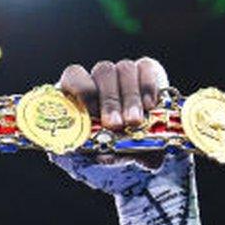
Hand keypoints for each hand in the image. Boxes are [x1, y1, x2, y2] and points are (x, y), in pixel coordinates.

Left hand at [55, 57, 171, 172]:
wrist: (139, 143)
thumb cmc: (113, 145)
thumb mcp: (106, 150)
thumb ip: (103, 151)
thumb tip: (103, 155)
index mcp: (80, 93)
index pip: (75, 75)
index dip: (83, 89)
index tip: (92, 112)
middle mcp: (100, 78)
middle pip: (103, 73)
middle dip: (110, 101)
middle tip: (116, 124)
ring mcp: (122, 73)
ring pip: (125, 69)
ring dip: (130, 97)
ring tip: (134, 121)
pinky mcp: (145, 71)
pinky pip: (146, 68)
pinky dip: (148, 86)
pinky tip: (150, 105)